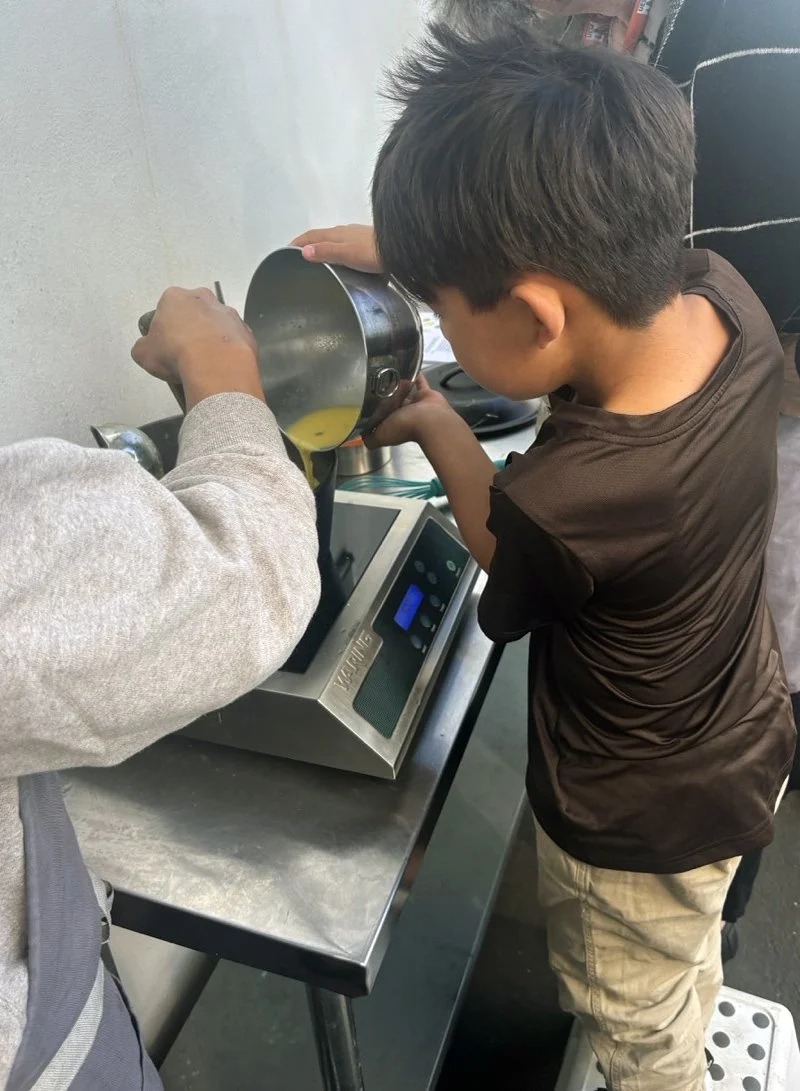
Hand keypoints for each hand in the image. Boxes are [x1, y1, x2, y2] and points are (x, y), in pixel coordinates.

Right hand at [131, 288, 262, 409]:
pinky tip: (222, 367)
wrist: (216, 367)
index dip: (164, 330)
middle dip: (190, 330)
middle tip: (186, 354)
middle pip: (194, 314)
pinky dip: (229, 352)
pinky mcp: (247, 331)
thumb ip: (143, 347)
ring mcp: (229, 314)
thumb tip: (147, 349)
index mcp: (175, 297)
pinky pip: (234, 342)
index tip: (166, 347)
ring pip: (216, 326)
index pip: (166, 309)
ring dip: (211, 340)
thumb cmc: (176, 354)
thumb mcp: (143, 354)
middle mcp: (204, 298)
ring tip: (206, 364)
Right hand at [290, 225, 380, 273]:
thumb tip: (303, 251)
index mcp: (337, 234)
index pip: (312, 236)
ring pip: (334, 240)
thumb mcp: (347, 253)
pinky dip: (337, 251)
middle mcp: (345, 232)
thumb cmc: (373, 253)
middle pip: (322, 236)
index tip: (287, 250)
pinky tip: (343, 261)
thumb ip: (326, 252)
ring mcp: (357, 236)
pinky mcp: (368, 243)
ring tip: (318, 261)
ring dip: (323, 247)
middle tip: (299, 256)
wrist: (402, 249)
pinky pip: (346, 245)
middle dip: (309, 244)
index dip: (298, 242)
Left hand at [365, 374, 454, 447]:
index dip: (374, 412)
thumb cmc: (405, 427)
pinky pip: (420, 383)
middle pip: (392, 405)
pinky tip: (410, 369)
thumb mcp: (381, 436)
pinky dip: (417, 377)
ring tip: (391, 375)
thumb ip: (370, 438)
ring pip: (405, 394)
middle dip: (386, 398)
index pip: (381, 418)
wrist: (431, 420)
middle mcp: (404, 416)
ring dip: (399, 387)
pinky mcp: (426, 395)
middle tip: (377, 385)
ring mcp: (416, 406)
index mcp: (393, 425)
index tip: (365, 403)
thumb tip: (361, 437)